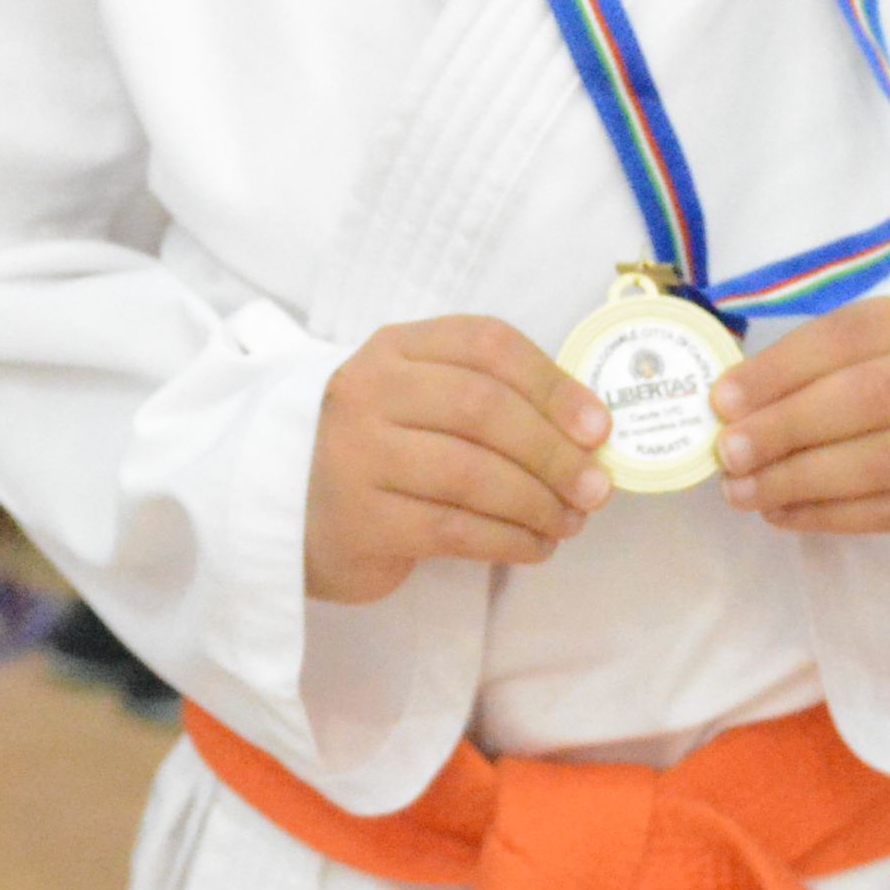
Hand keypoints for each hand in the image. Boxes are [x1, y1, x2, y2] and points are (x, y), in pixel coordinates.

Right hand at [306, 315, 610, 605]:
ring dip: (537, 503)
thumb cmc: (383, 450)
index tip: (598, 427)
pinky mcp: (360, 519)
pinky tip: (535, 546)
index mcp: (395, 348)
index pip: (486, 343)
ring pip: (471, 473)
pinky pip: (453, 529)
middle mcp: (369, 390)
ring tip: (570, 523)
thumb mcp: (422, 402)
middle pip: (482, 407)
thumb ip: (491, 402)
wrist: (290, 509)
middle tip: (596, 489)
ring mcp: (357, 454)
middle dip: (553, 451)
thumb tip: (590, 437)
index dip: (552, 383)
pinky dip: (508, 540)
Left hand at [712, 296, 889, 563]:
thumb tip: (730, 401)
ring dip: (794, 480)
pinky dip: (824, 515)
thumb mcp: (884, 354)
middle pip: (863, 398)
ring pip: (874, 462)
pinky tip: (781, 512)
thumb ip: (817, 368)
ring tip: (739, 491)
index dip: (779, 369)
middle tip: (726, 451)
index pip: (847, 338)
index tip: (722, 398)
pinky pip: (888, 511)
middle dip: (783, 426)